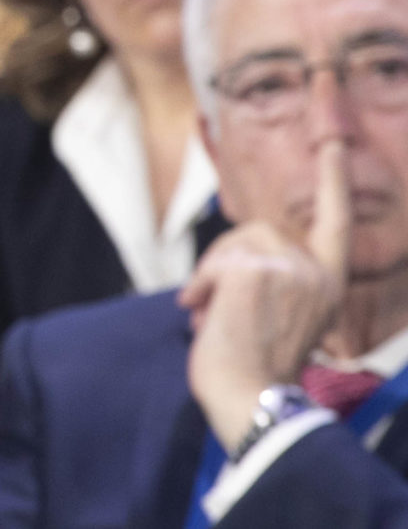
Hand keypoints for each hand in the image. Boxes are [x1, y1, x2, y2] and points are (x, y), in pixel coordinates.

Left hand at [182, 137, 350, 446]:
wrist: (250, 396)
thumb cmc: (256, 364)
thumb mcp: (281, 313)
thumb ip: (276, 276)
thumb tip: (237, 257)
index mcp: (330, 282)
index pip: (335, 221)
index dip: (332, 178)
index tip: (331, 140)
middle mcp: (319, 271)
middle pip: (256, 231)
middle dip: (223, 260)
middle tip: (208, 303)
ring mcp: (291, 267)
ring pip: (233, 243)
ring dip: (210, 276)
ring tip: (208, 315)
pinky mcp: (258, 268)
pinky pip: (215, 261)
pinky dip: (201, 285)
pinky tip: (203, 314)